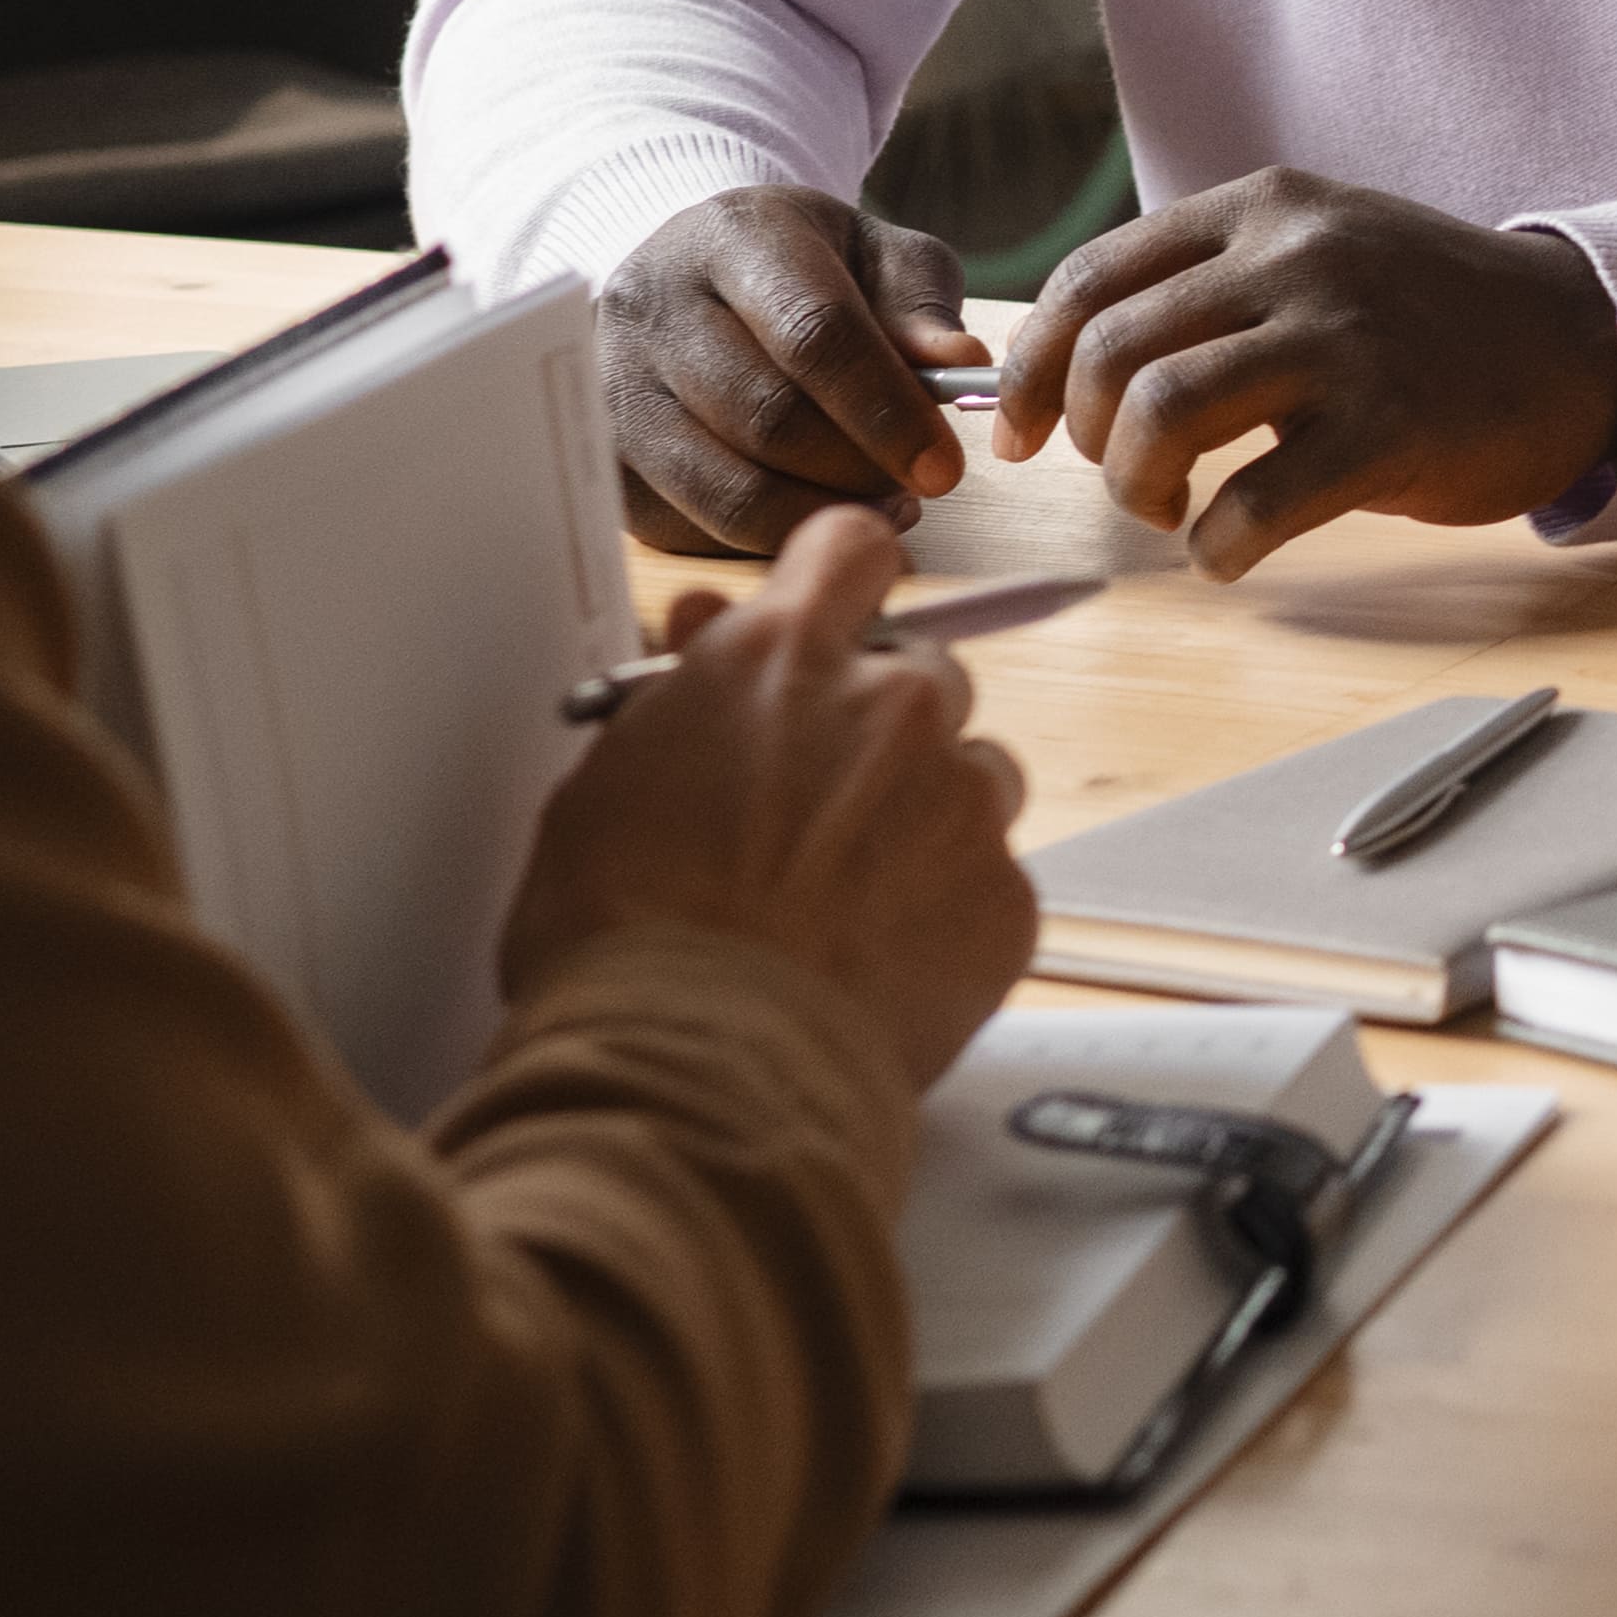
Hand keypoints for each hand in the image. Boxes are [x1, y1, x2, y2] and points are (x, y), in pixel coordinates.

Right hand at [495, 510, 1038, 1091]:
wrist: (697, 1065)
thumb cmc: (624, 934)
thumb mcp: (609, 780)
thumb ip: (682, 697)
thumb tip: (704, 642)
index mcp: (783, 659)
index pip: (851, 551)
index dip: (842, 582)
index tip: (835, 614)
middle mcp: (893, 706)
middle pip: (925, 675)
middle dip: (881, 727)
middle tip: (819, 804)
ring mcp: (964, 800)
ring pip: (976, 776)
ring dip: (926, 817)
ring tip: (844, 900)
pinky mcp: (1007, 898)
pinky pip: (992, 879)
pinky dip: (948, 911)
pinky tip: (877, 960)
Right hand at [605, 185, 986, 557]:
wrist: (689, 271)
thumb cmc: (802, 270)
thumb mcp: (874, 256)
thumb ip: (920, 307)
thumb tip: (963, 366)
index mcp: (734, 237)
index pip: (814, 332)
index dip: (886, 409)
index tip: (945, 467)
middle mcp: (654, 305)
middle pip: (765, 417)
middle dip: (856, 471)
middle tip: (917, 491)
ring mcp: (614, 384)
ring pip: (721, 486)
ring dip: (814, 517)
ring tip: (877, 511)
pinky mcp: (604, 454)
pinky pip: (684, 527)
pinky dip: (760, 543)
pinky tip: (812, 520)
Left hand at [1005, 167, 1616, 577]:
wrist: (1579, 344)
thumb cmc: (1424, 320)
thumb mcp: (1316, 254)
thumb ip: (1210, 286)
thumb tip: (1062, 371)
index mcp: (1265, 209)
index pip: (1094, 279)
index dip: (1032, 369)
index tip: (1018, 434)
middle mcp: (1299, 258)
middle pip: (1115, 350)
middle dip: (1085, 438)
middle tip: (1124, 478)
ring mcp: (1348, 337)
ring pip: (1163, 413)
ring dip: (1138, 487)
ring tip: (1172, 510)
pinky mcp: (1392, 425)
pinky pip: (1255, 502)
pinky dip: (1216, 546)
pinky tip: (1229, 553)